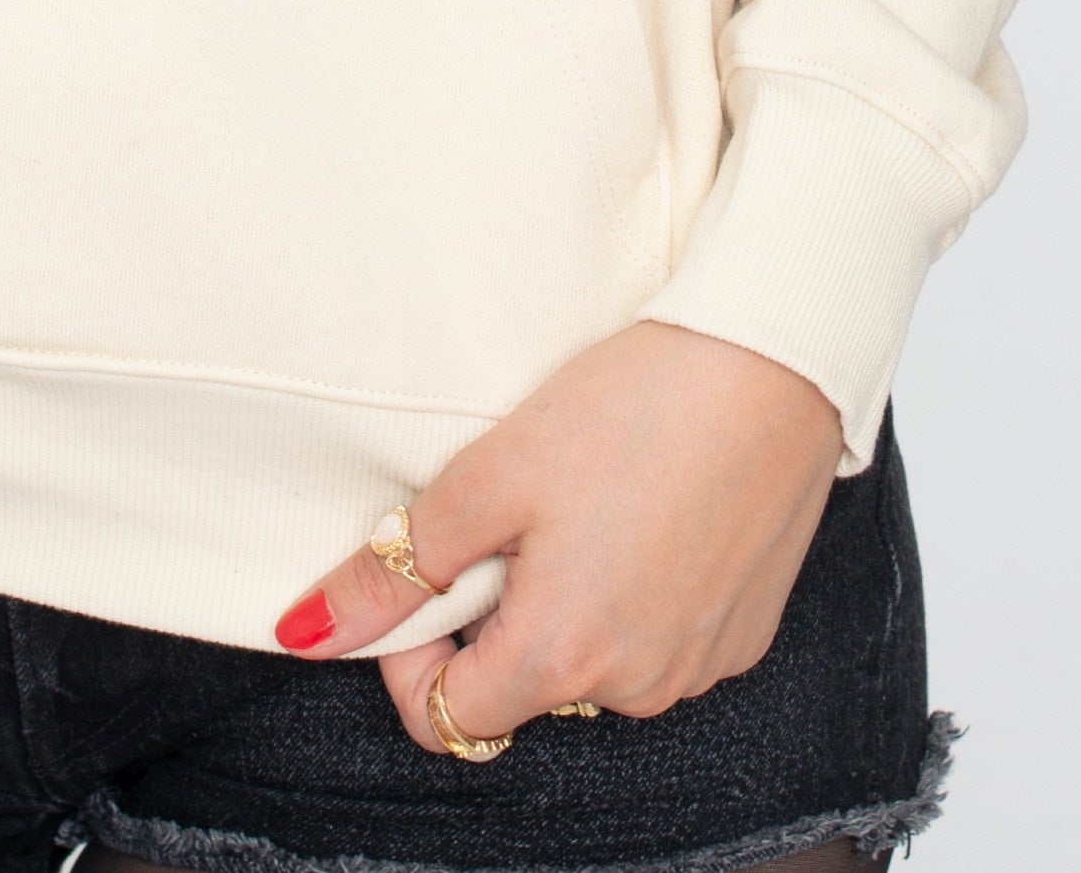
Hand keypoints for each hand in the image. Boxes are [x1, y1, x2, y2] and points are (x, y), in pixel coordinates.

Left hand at [272, 322, 843, 747]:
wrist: (772, 363)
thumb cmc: (634, 408)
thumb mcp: (489, 478)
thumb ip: (397, 570)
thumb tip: (308, 632)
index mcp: (562, 658)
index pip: (448, 717)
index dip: (414, 655)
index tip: (427, 574)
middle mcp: (637, 688)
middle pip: (524, 684)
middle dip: (498, 611)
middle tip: (514, 506)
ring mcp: (698, 666)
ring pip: (594, 659)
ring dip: (569, 599)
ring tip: (587, 494)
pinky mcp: (743, 634)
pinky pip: (660, 639)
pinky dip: (636, 590)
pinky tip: (647, 504)